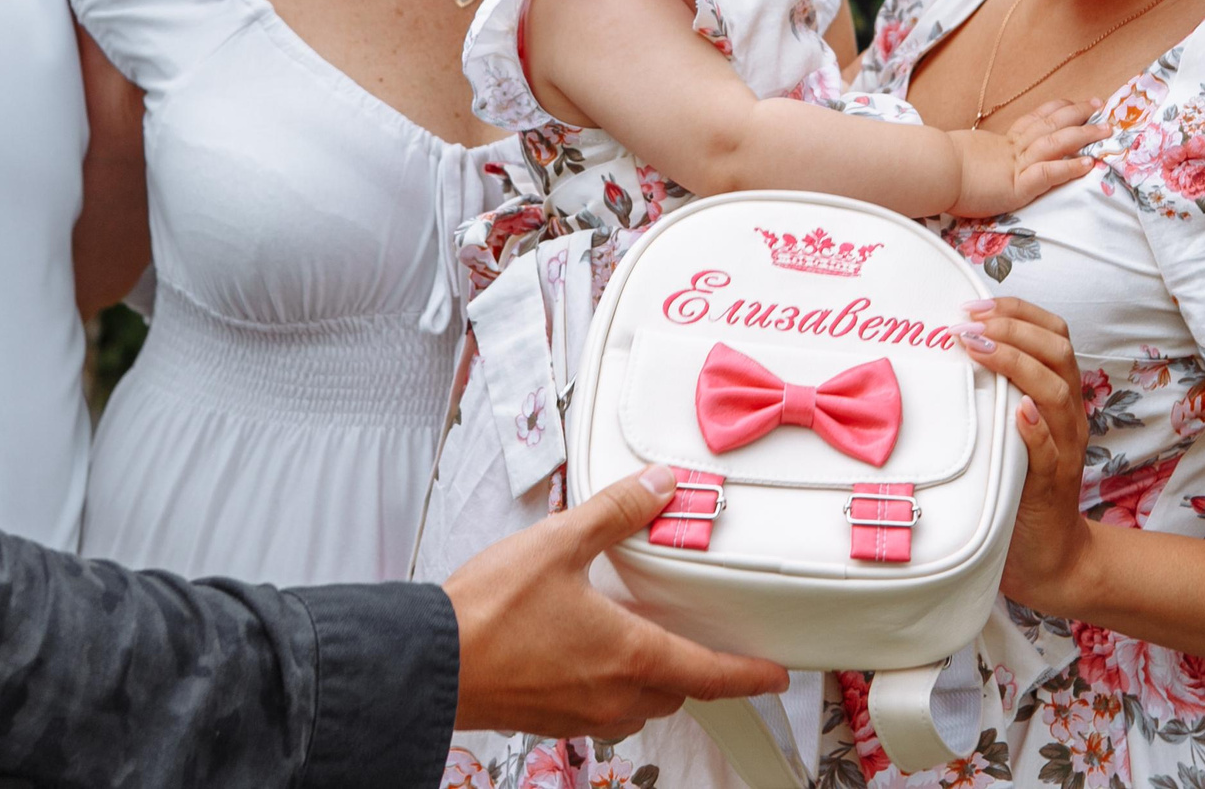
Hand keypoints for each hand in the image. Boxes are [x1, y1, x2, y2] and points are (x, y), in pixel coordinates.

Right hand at [446, 465, 789, 736]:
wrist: (430, 663)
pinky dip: (611, 688)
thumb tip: (659, 486)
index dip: (749, 676)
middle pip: (676, 692)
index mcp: (629, 655)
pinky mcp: (549, 718)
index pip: (710, 674)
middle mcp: (611, 694)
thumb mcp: (559, 543)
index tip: (774, 674)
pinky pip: (600, 711)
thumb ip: (616, 512)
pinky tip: (589, 656)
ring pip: (639, 706)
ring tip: (642, 643)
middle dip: (695, 671)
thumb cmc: (487, 614)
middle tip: (703, 645)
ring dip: (652, 682)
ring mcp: (580, 713)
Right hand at [945, 99, 1103, 216]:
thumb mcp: (960, 159)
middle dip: (1078, 114)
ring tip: (1106, 131)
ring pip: (1057, 143)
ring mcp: (1016, 165)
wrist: (928, 172)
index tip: (1072, 103)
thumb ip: (973, 158)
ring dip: (1084, 136)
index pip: (1033, 121)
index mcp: (1000, 144)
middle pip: (1051, 124)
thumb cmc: (936, 167)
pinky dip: (1070, 167)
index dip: (1055, 111)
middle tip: (1099, 106)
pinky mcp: (1017, 186)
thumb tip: (969, 159)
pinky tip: (1089, 164)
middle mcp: (1012, 149)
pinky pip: (1048, 173)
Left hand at [952, 296, 1096, 614]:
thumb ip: (992, 392)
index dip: (1018, 310)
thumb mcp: (1005, 428)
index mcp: (1058, 395)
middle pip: (1059, 352)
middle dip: (1014, 327)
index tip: (975, 303)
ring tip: (980, 349)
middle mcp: (1068, 417)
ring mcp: (1065, 450)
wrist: (1048, 555)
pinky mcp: (1052, 486)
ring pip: (1058, 393)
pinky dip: (1036, 428)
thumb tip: (949, 350)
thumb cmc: (1018, 485)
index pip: (1054, 333)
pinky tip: (1019, 411)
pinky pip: (1052, 452)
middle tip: (969, 322)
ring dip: (1018, 365)